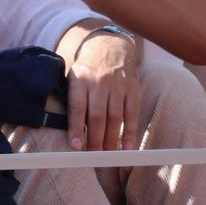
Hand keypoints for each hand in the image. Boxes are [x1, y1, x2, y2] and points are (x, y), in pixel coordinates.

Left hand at [66, 32, 140, 151]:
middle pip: (97, 116)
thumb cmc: (88, 69)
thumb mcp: (74, 77)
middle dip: (95, 140)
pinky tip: (127, 148)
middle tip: (93, 158)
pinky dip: (130, 133)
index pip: (78, 107)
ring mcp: (118, 86)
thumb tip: (72, 132)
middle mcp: (100, 82)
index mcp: (81, 79)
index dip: (76, 128)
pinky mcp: (133, 89)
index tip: (75, 146)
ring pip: (115, 118)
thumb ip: (73, 100)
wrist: (110, 46)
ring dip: (110, 140)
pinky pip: (132, 114)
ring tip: (107, 157)